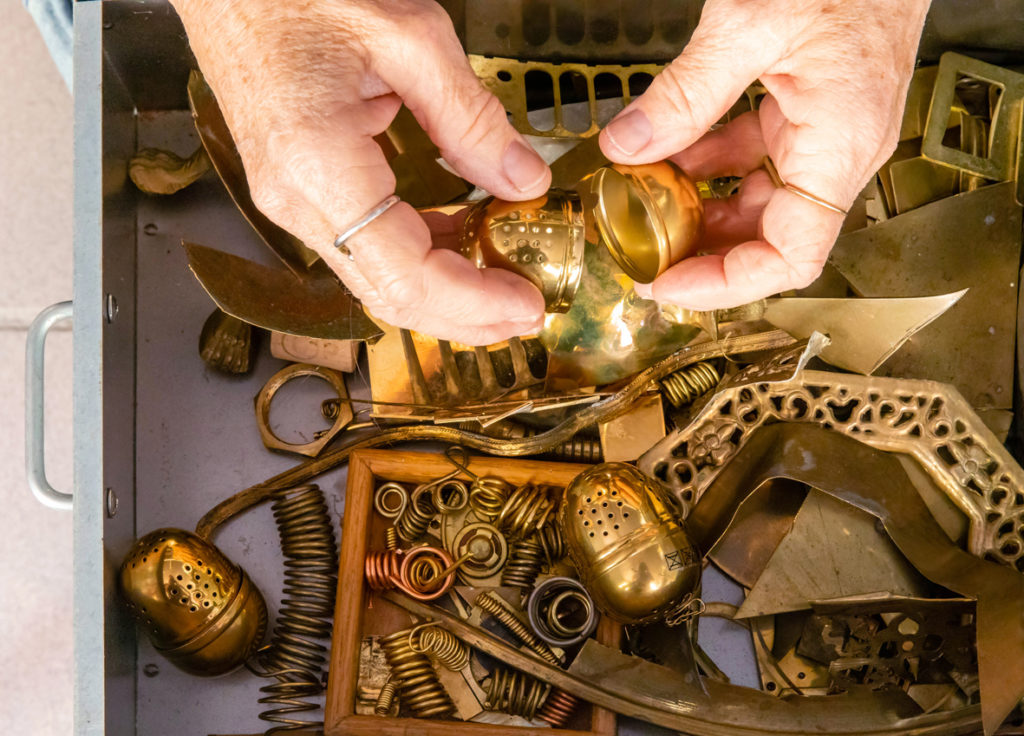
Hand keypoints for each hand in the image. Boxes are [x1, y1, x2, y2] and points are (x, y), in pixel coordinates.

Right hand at [170, 0, 550, 343]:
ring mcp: (291, 200)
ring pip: (377, 278)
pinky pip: (365, 245)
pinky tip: (460, 242)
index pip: (407, 275)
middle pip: (390, 295)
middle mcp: (296, 199)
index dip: (473, 302)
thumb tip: (524, 179)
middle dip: (464, 317)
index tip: (525, 304)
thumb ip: (472, 117)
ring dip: (444, 291)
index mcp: (319, 166)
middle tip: (525, 313)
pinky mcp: (299, 190)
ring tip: (503, 284)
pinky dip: (418, 256)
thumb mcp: (410, 37)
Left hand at [599, 0, 929, 309]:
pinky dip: (708, 165)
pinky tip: (668, 157)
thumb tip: (628, 147)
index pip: (789, 256)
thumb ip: (685, 95)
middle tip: (641, 253)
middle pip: (768, 237)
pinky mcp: (805, 110)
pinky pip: (754, 158)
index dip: (726, 283)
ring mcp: (823, 133)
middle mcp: (838, 151)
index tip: (668, 286)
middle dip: (701, 252)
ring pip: (757, 202)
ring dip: (700, 210)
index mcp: (839, 146)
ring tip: (645, 208)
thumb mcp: (749, 25)